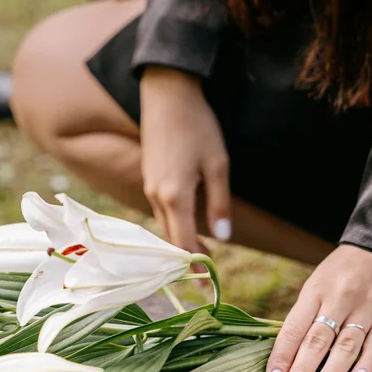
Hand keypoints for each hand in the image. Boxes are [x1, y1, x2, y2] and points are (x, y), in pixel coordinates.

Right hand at [139, 66, 231, 252]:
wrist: (167, 94)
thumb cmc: (197, 126)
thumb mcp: (218, 164)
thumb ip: (219, 204)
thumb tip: (223, 238)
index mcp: (174, 196)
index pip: (182, 243)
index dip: (194, 263)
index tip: (208, 278)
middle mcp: (156, 196)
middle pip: (170, 238)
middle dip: (187, 255)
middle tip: (207, 269)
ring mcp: (148, 186)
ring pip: (163, 224)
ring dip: (179, 239)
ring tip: (200, 250)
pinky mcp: (148, 176)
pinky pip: (160, 209)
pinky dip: (173, 222)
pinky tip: (187, 222)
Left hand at [265, 244, 371, 371]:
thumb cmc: (347, 269)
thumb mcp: (320, 282)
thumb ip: (307, 314)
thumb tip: (288, 353)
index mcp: (316, 290)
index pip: (294, 327)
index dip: (282, 355)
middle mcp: (340, 298)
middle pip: (318, 338)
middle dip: (302, 368)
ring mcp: (367, 307)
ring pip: (347, 344)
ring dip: (332, 371)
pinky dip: (368, 364)